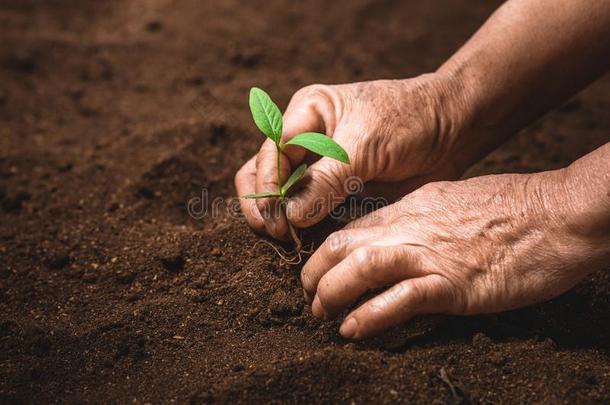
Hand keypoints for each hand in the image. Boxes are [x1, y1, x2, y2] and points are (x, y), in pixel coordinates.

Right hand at [235, 74, 470, 238]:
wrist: (451, 131)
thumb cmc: (409, 122)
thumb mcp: (365, 145)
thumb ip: (326, 179)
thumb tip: (290, 215)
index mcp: (306, 114)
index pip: (269, 152)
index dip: (269, 187)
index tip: (281, 217)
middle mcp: (304, 140)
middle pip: (260, 173)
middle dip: (263, 205)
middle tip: (280, 234)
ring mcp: (317, 168)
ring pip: (277, 195)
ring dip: (276, 219)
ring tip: (290, 241)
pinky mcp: (333, 192)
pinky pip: (306, 212)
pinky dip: (300, 228)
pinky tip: (307, 242)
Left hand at [301, 170, 607, 338]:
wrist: (556, 213)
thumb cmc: (512, 209)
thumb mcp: (452, 201)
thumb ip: (422, 218)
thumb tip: (402, 237)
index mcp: (411, 207)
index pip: (353, 226)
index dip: (328, 251)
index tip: (320, 269)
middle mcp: (410, 226)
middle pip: (342, 244)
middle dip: (316, 272)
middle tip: (311, 295)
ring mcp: (429, 253)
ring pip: (360, 267)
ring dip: (332, 293)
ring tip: (322, 313)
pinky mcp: (452, 283)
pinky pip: (399, 299)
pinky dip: (369, 316)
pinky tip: (353, 329)